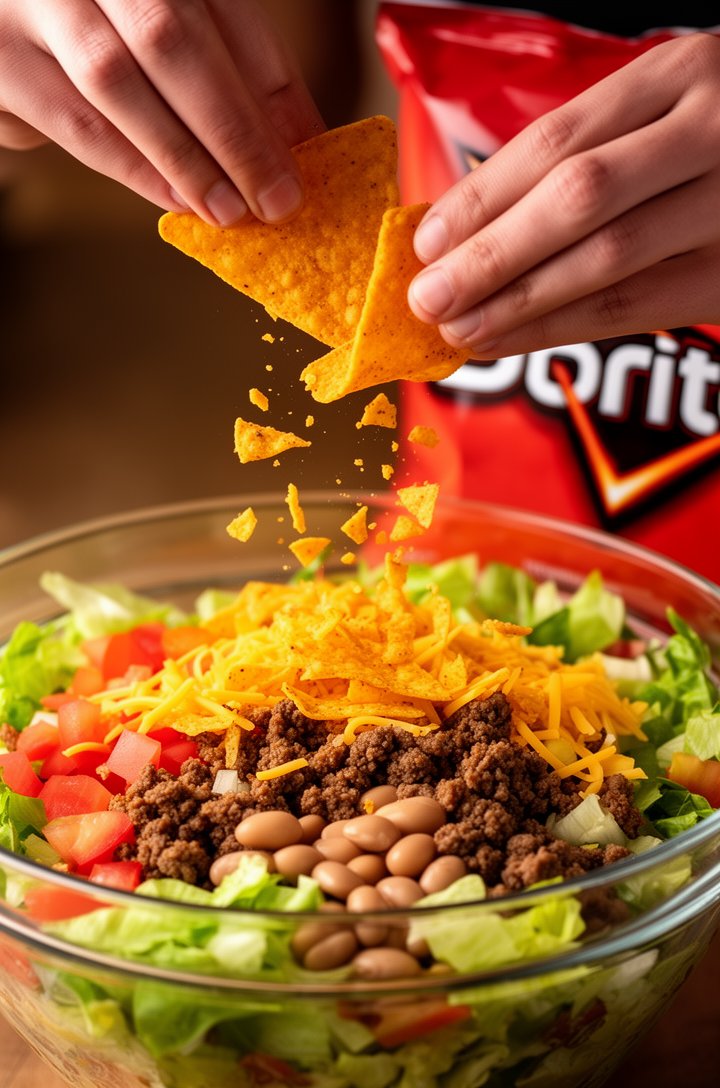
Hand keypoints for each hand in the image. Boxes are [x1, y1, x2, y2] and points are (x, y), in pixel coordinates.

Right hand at [0, 0, 323, 223]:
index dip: (272, 84)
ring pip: (117, 85)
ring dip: (184, 159)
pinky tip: (176, 199)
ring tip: (231, 210)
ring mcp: (35, 0)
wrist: (9, 5)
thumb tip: (296, 137)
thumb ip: (230, 59)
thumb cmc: (100, 16)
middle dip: (234, 130)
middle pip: (170, 38)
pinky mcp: (0, 59)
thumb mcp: (165, 14)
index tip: (311, 149)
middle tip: (278, 198)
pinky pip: (76, 123)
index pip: (224, 8)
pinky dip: (134, 168)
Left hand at [407, 33, 719, 356]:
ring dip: (520, 305)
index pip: (558, 139)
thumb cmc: (714, 138)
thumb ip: (584, 152)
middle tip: (427, 297)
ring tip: (458, 329)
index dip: (483, 196)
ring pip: (609, 263)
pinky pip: (640, 309)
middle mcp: (712, 130)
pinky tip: (512, 341)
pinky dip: (565, 329)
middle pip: (577, 199)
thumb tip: (465, 226)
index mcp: (679, 74)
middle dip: (491, 255)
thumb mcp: (662, 111)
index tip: (426, 240)